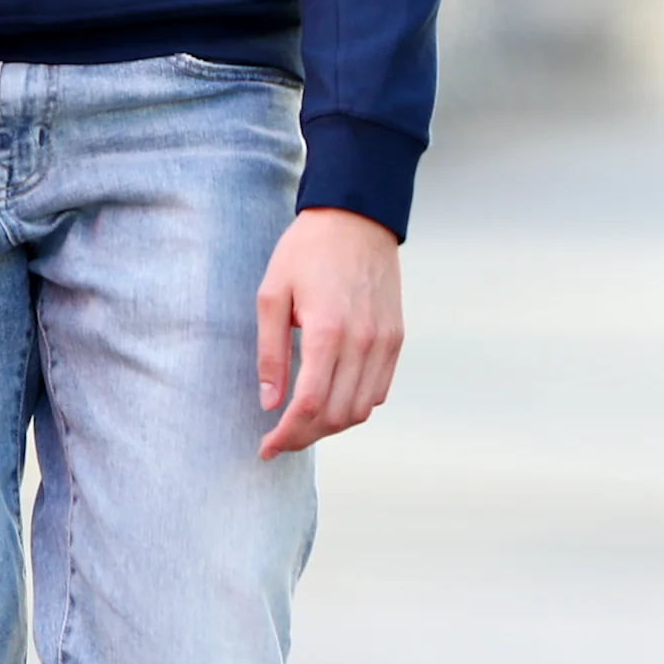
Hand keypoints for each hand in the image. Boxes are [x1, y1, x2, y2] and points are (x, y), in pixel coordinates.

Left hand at [256, 207, 404, 459]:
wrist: (357, 216)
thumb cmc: (308, 250)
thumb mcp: (272, 295)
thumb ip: (271, 353)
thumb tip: (270, 402)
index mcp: (327, 331)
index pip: (310, 405)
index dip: (286, 435)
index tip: (266, 447)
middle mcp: (362, 341)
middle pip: (338, 415)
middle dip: (305, 436)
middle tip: (280, 437)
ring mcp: (384, 340)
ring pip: (363, 408)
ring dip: (332, 425)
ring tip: (305, 422)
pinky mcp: (396, 336)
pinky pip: (380, 388)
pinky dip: (356, 405)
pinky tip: (333, 398)